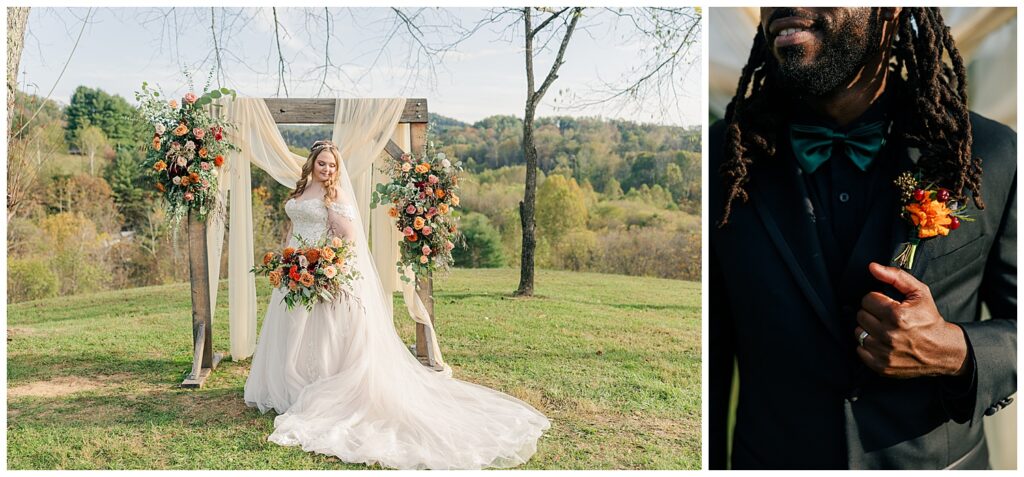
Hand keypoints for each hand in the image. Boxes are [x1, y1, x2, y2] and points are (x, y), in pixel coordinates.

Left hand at [854, 262, 968, 377]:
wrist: (942, 351)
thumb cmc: (930, 319)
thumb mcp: (919, 292)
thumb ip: (895, 276)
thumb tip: (872, 267)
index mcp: (897, 315)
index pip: (867, 299)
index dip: (877, 299)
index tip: (887, 304)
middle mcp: (889, 335)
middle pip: (861, 315)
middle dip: (872, 313)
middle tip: (886, 317)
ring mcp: (884, 353)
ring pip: (858, 332)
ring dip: (868, 329)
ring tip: (884, 329)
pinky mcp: (881, 366)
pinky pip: (860, 350)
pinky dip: (867, 345)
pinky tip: (882, 342)